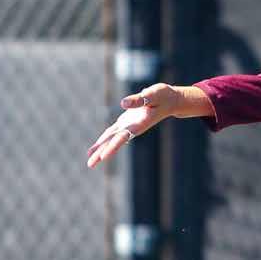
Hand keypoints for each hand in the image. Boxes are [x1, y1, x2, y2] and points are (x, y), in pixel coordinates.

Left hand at [86, 83, 213, 168]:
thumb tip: (122, 103)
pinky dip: (103, 139)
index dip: (113, 147)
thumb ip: (139, 100)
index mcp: (139, 124)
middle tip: (90, 165)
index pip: (123, 137)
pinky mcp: (126, 122)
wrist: (170, 101)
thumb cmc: (163, 96)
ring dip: (100, 149)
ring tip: (90, 159)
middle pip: (114, 142)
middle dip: (102, 154)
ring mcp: (129, 126)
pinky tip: (96, 146)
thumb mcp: (153, 94)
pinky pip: (112, 132)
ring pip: (111, 139)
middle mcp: (133, 128)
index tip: (103, 157)